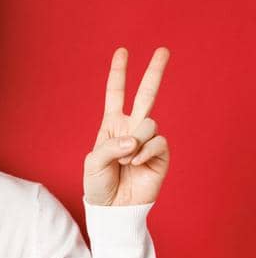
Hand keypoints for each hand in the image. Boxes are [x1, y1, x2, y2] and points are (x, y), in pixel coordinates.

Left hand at [84, 46, 169, 205]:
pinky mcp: (161, 153)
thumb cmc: (99, 185)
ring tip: (125, 162)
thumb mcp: (94, 163)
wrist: (113, 208)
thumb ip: (111, 146)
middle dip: (154, 72)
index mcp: (112, 125)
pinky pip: (157, 141)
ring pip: (148, 123)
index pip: (115, 95)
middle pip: (146, 94)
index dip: (118, 74)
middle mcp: (131, 128)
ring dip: (133, 143)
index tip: (121, 51)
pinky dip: (143, 153)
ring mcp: (147, 140)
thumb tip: (135, 139)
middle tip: (163, 49)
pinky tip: (136, 165)